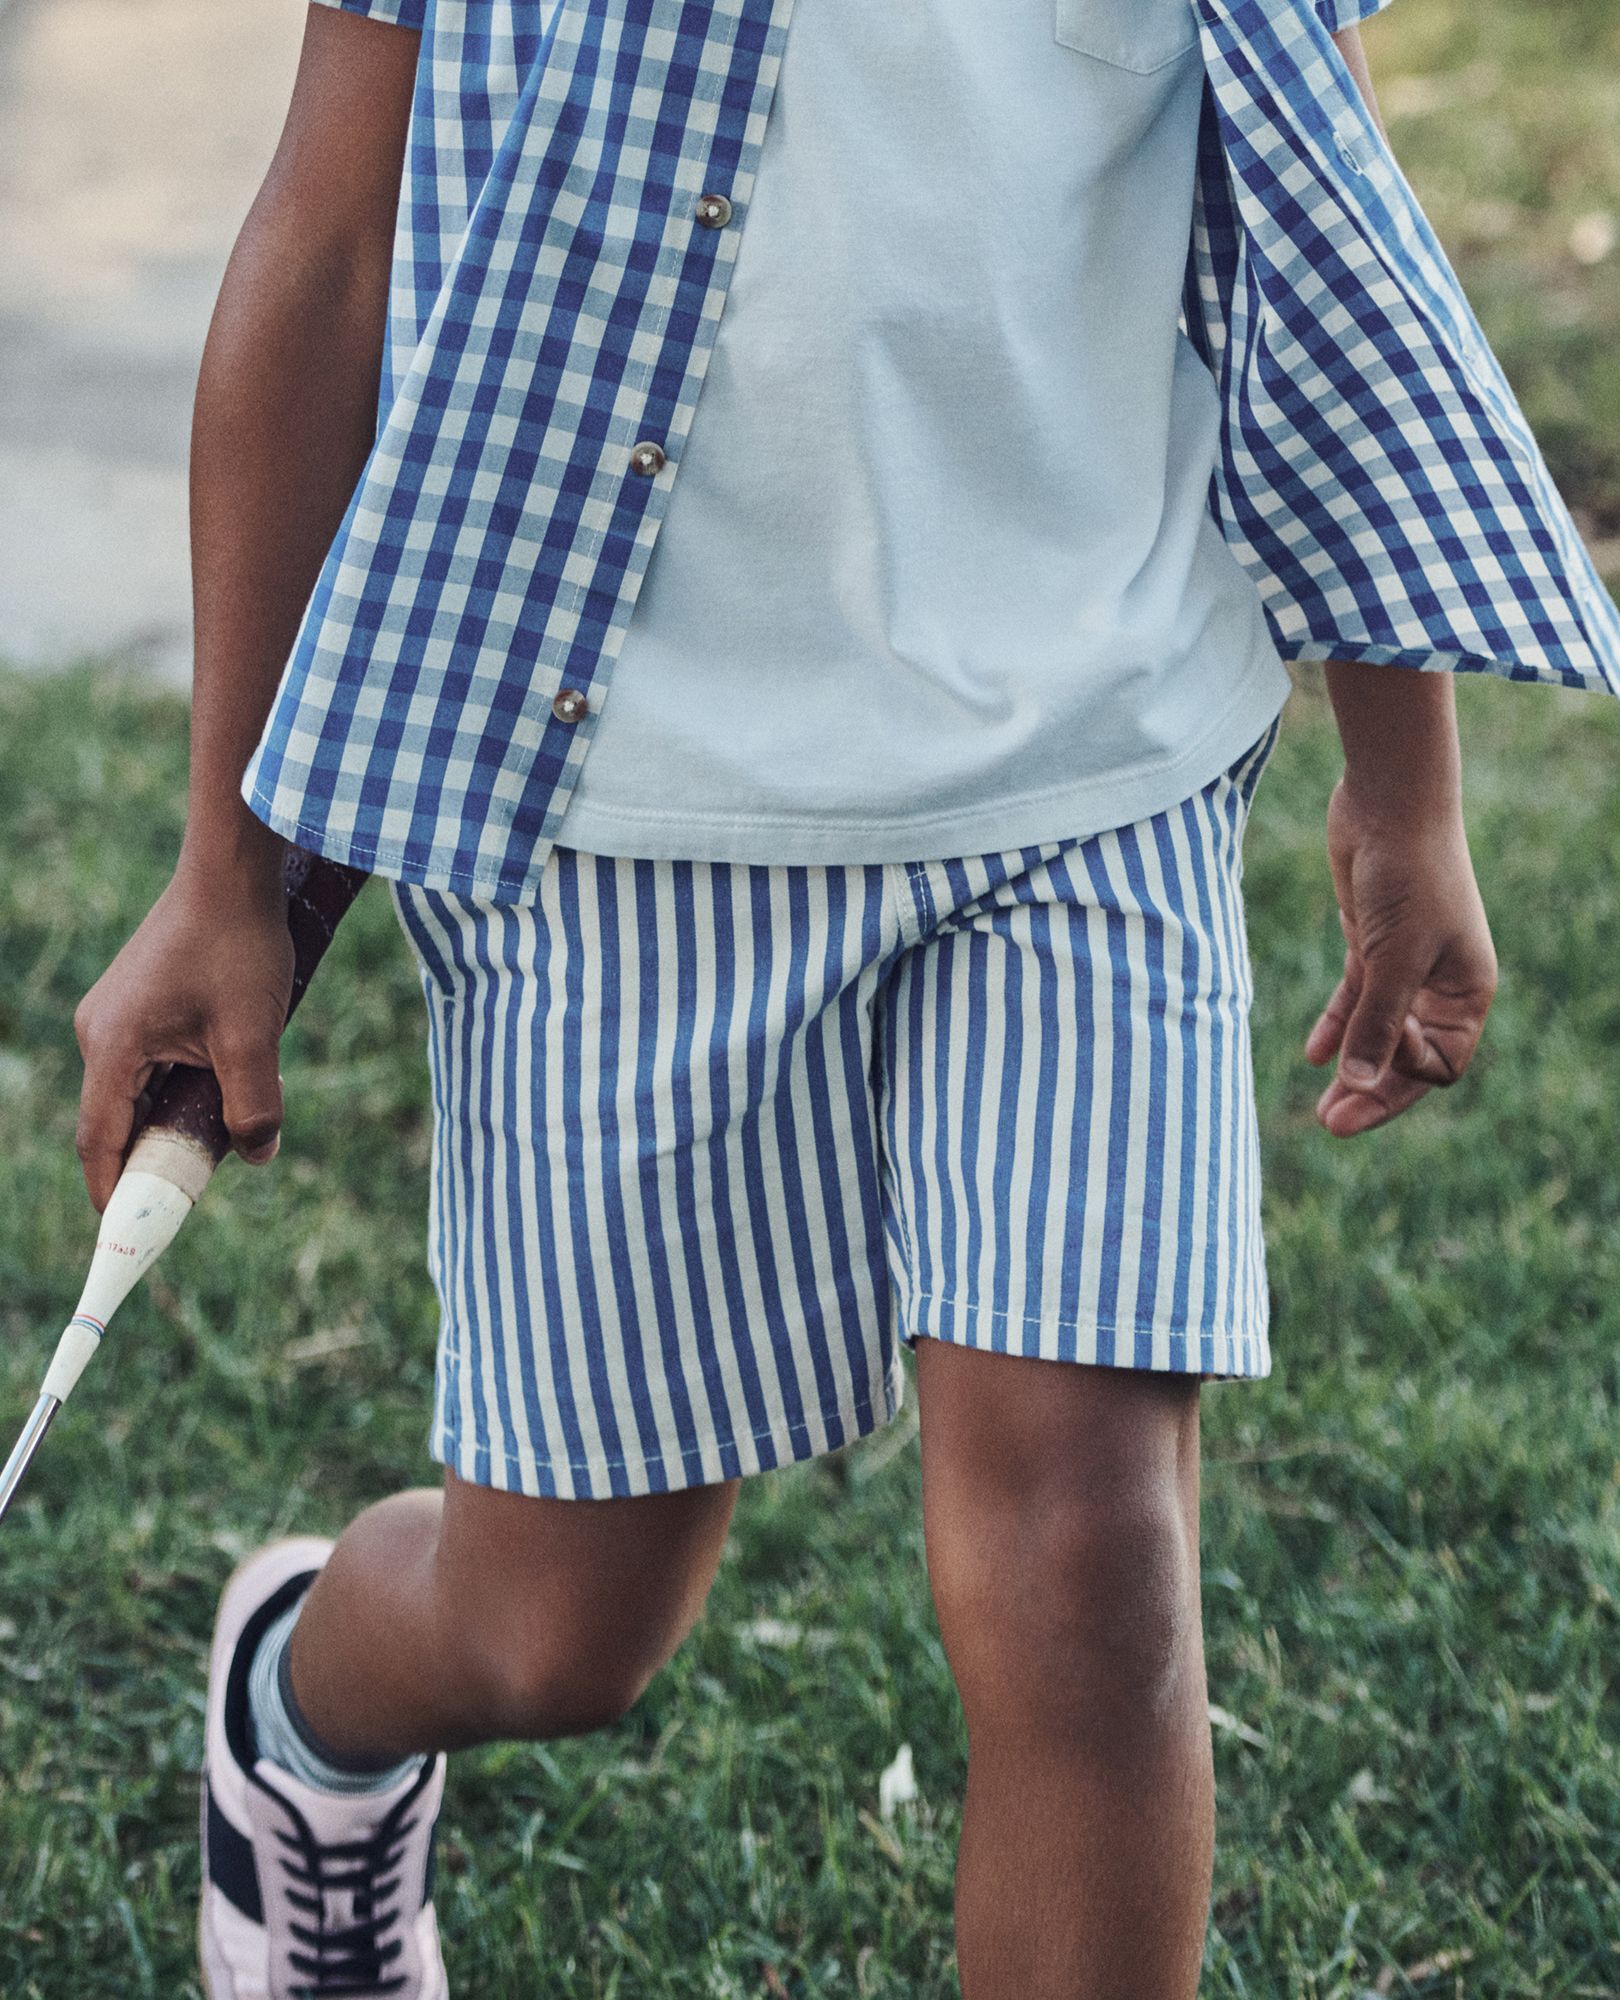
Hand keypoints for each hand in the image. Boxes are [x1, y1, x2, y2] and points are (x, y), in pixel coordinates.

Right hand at [72, 861, 295, 1210]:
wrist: (234, 873)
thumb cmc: (239, 946)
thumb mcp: (252, 1035)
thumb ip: (254, 1103)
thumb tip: (258, 1155)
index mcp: (113, 1045)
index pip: (100, 1139)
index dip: (114, 1190)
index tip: (127, 1233)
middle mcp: (101, 1031)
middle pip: (117, 1119)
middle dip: (151, 1159)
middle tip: (186, 1198)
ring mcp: (116, 1013)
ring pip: (138, 1090)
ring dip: (171, 1119)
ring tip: (213, 1144)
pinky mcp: (139, 1000)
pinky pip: (149, 1063)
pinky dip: (176, 1087)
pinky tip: (218, 1090)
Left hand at [1304, 775, 1497, 1136]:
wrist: (1389, 804)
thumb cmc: (1407, 876)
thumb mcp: (1392, 956)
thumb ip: (1376, 1022)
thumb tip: (1359, 1084)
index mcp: (1467, 992)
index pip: (1439, 1064)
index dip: (1402, 1072)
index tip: (1366, 1053)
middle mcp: (1440, 985)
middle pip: (1408, 1058)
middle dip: (1373, 1092)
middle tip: (1331, 1125)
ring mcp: (1404, 965)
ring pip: (1378, 1033)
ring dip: (1352, 1068)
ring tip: (1322, 1110)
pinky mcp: (1370, 944)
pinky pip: (1356, 1000)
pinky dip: (1336, 1027)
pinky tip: (1311, 1056)